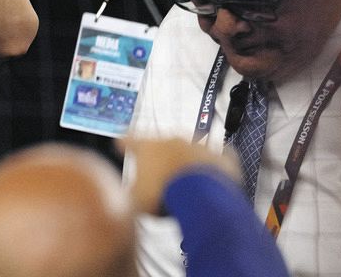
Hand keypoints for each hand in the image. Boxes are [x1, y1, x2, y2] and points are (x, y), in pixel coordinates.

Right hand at [121, 136, 240, 216]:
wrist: (201, 196)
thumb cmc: (166, 194)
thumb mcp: (136, 200)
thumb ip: (129, 193)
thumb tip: (124, 196)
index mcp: (147, 147)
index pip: (129, 140)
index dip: (124, 143)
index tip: (121, 142)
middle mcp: (171, 140)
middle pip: (161, 143)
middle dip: (159, 156)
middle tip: (158, 172)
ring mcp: (197, 146)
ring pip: (189, 148)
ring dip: (185, 159)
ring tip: (184, 177)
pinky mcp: (219, 157)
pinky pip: (219, 156)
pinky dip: (215, 162)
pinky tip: (215, 169)